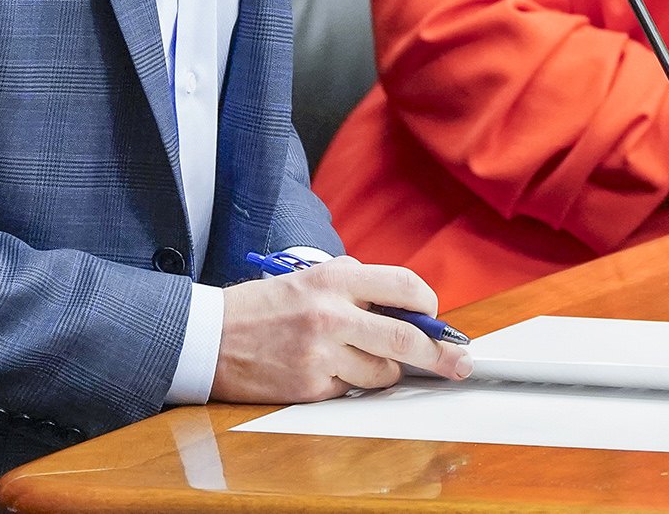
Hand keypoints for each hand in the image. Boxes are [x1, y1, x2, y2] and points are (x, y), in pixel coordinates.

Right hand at [211, 256, 473, 402]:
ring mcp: (321, 354)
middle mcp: (330, 314)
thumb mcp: (308, 277)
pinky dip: (350, 384)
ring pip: (382, 373)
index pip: (403, 285)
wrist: (210, 336)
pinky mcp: (309, 387)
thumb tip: (403, 305)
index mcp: (334, 278)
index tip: (435, 316)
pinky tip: (329, 370)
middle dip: (439, 354)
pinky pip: (350, 391)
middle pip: (405, 338)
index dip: (428, 303)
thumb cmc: (263, 306)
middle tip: (458, 362)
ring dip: (385, 372)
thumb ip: (355, 286)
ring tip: (362, 359)